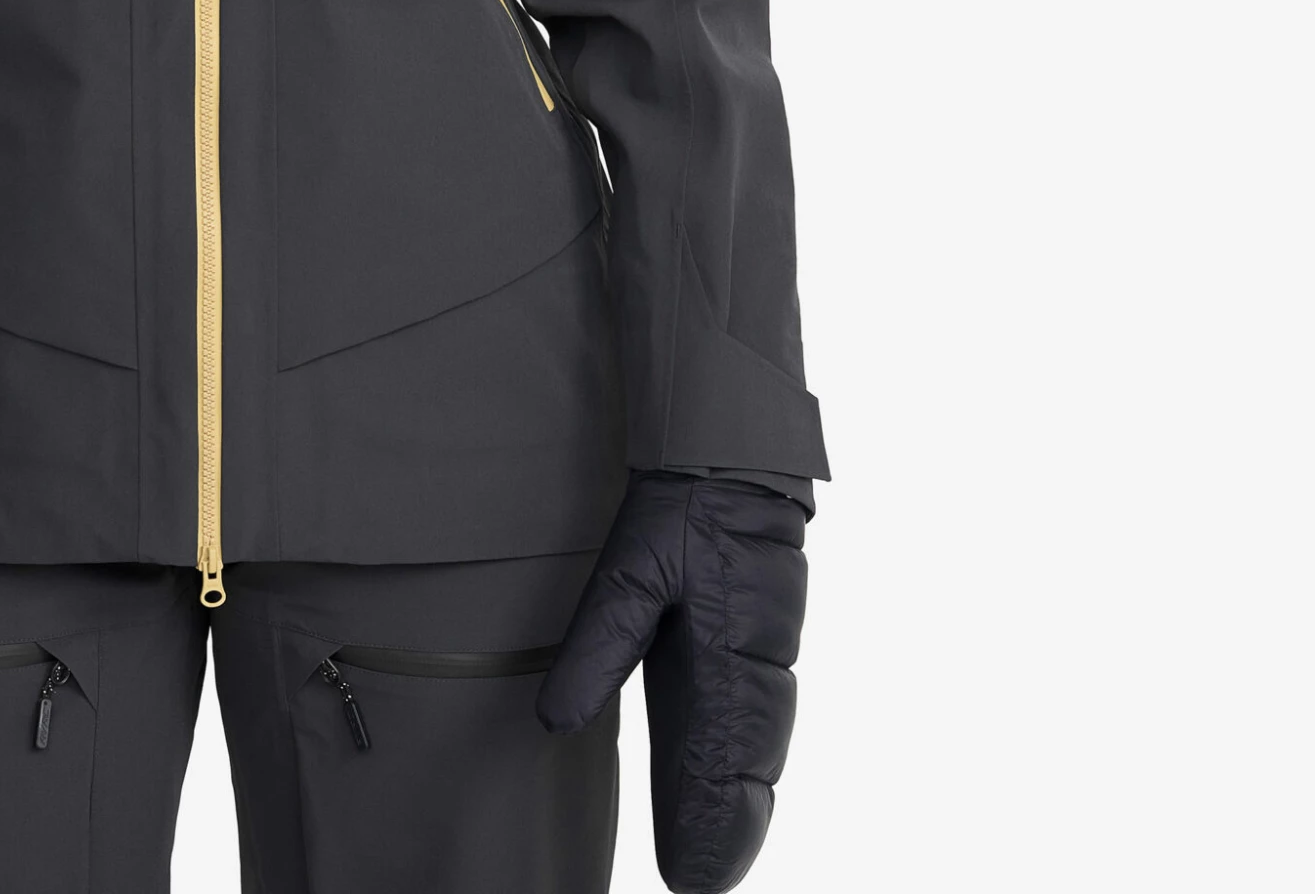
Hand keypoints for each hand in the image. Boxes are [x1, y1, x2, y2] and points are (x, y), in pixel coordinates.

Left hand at [536, 473, 807, 893]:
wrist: (730, 462)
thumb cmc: (680, 514)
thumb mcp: (630, 573)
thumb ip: (597, 648)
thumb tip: (553, 721)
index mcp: (728, 652)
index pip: (719, 760)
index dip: (708, 823)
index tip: (692, 878)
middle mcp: (754, 667)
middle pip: (743, 768)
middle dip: (724, 829)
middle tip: (699, 885)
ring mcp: (761, 658)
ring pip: (753, 750)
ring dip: (735, 805)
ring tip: (711, 863)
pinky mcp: (752, 646)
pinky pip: (752, 720)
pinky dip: (742, 766)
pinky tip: (725, 795)